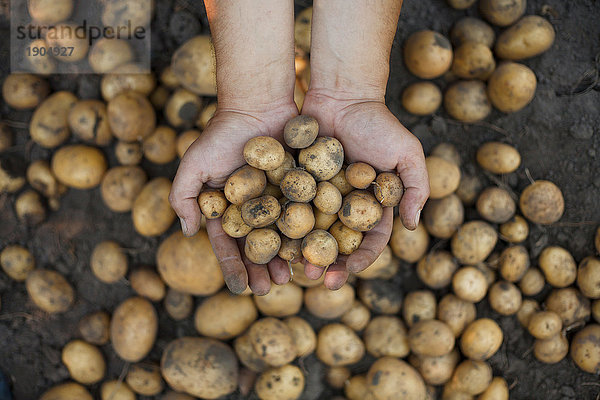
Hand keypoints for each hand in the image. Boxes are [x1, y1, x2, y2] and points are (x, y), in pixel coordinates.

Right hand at [169, 104, 297, 294]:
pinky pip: (304, 216)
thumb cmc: (221, 134)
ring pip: (282, 237)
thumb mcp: (193, 164)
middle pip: (257, 246)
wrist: (257, 105)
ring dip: (284, 259)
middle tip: (268, 289)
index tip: (241, 289)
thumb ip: (183, 198)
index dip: (233, 267)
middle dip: (261, 269)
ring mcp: (277, 200)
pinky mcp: (300, 188)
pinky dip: (306, 235)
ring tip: (290, 278)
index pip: (229, 244)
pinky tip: (310, 251)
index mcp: (227, 208)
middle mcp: (252, 209)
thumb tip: (188, 234)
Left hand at [300, 89, 429, 288]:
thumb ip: (416, 188)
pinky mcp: (296, 184)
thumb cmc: (379, 123)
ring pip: (310, 233)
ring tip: (292, 267)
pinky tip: (274, 240)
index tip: (345, 272)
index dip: (359, 261)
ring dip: (303, 252)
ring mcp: (319, 197)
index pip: (368, 242)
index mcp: (372, 207)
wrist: (342, 95)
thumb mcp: (408, 153)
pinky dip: (283, 225)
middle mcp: (345, 207)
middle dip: (328, 264)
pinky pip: (290, 209)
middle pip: (336, 244)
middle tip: (316, 278)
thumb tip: (412, 226)